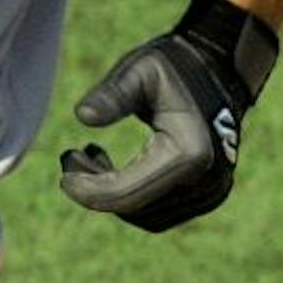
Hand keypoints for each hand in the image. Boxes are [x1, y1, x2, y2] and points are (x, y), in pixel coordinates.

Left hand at [59, 0, 278, 232]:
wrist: (218, 70)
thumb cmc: (172, 67)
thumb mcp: (138, 71)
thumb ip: (112, 94)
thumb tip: (83, 116)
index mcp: (189, 154)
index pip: (126, 193)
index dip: (88, 190)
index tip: (63, 170)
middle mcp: (206, 182)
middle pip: (134, 208)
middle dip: (95, 190)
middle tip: (70, 157)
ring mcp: (212, 192)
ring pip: (146, 216)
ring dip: (112, 194)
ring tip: (89, 157)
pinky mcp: (209, 195)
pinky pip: (160, 211)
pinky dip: (132, 196)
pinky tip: (111, 167)